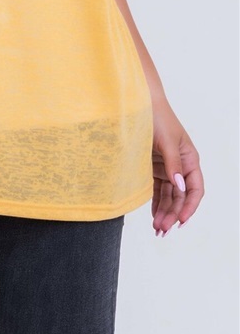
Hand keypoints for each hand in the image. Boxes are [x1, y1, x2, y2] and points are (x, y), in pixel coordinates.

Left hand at [150, 95, 203, 236]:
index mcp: (190, 159)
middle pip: (181, 197)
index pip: (195, 189)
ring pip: (169, 196)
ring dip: (164, 212)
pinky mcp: (152, 168)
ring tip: (157, 229)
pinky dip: (155, 203)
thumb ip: (173, 164)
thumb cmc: (156, 117)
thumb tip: (180, 187)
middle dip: (173, 214)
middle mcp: (180, 166)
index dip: (190, 206)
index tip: (181, 221)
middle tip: (162, 230)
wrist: (137, 103)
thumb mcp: (166, 141)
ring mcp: (166, 168)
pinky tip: (152, 216)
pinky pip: (157, 190)